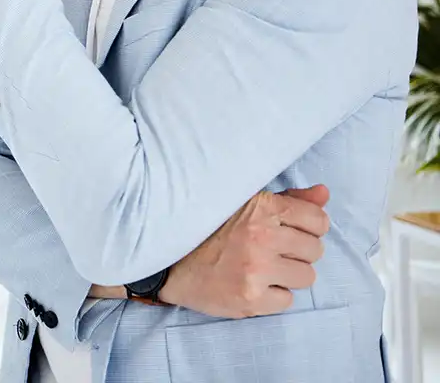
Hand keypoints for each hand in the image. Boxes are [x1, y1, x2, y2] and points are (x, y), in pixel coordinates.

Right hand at [158, 185, 329, 317]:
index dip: (310, 226)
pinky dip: (274, 294)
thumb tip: (324, 194)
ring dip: (289, 273)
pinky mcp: (251, 299)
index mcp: (261, 208)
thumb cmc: (208, 227)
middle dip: (298, 250)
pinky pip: (287, 300)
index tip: (296, 230)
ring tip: (264, 266)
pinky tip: (254, 283)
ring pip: (306, 276)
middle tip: (275, 249)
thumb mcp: (244, 202)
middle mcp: (262, 237)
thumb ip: (288, 198)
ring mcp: (257, 270)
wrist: (170, 260)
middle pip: (315, 249)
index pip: (317, 219)